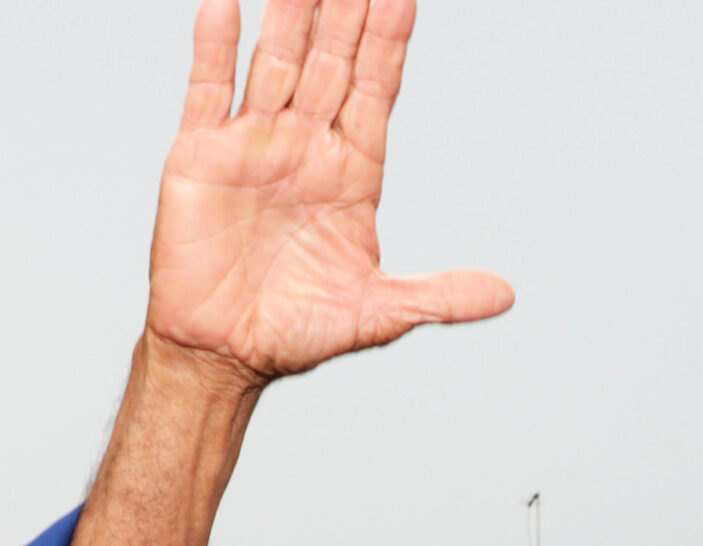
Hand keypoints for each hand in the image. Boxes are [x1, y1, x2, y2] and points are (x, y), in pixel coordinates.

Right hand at [150, 0, 512, 380]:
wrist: (220, 354)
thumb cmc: (294, 333)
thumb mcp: (377, 315)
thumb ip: (437, 296)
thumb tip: (502, 294)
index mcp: (352, 174)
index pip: (376, 90)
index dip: (389, 43)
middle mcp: (305, 148)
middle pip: (333, 62)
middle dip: (348, 10)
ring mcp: (253, 145)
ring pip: (277, 61)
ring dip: (291, 13)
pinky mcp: (200, 157)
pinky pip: (209, 90)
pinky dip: (215, 48)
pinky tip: (226, 6)